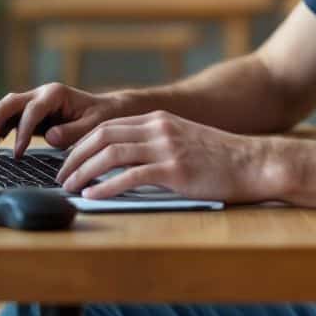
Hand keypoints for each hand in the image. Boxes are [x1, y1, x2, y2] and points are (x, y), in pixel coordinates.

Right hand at [0, 83, 134, 160]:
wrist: (105, 109)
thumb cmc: (102, 117)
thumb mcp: (94, 126)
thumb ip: (74, 131)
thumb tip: (50, 137)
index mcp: (54, 93)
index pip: (30, 109)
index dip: (21, 131)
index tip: (17, 154)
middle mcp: (37, 94)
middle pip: (5, 105)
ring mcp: (27, 102)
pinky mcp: (22, 114)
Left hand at [56, 110, 278, 202]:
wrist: (254, 163)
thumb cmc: (220, 158)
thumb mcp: (182, 140)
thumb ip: (154, 144)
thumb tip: (124, 162)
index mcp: (157, 120)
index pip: (106, 127)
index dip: (81, 144)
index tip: (67, 161)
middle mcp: (158, 128)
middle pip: (101, 136)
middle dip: (75, 157)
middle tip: (60, 176)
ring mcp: (166, 148)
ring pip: (111, 154)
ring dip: (84, 171)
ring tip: (70, 187)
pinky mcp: (175, 170)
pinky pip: (131, 176)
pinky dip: (106, 186)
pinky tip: (93, 196)